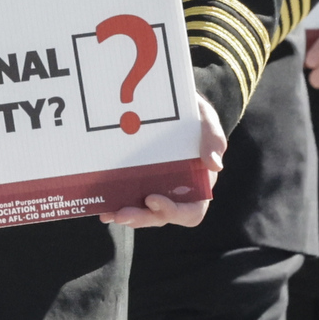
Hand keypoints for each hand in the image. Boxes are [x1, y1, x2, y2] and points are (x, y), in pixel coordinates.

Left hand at [104, 92, 227, 227]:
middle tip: (122, 214)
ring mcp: (156, 188)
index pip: (191, 212)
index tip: (152, 199)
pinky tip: (103, 204)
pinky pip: (129, 200)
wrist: (168, 101)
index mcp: (198, 184)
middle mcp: (177, 192)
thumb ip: (213, 137)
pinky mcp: (139, 182)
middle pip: (161, 217)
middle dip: (142, 218)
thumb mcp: (205, 117)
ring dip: (127, 217)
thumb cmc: (191, 113)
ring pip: (143, 213)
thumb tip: (215, 165)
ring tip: (109, 213)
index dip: (173, 212)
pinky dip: (116, 204)